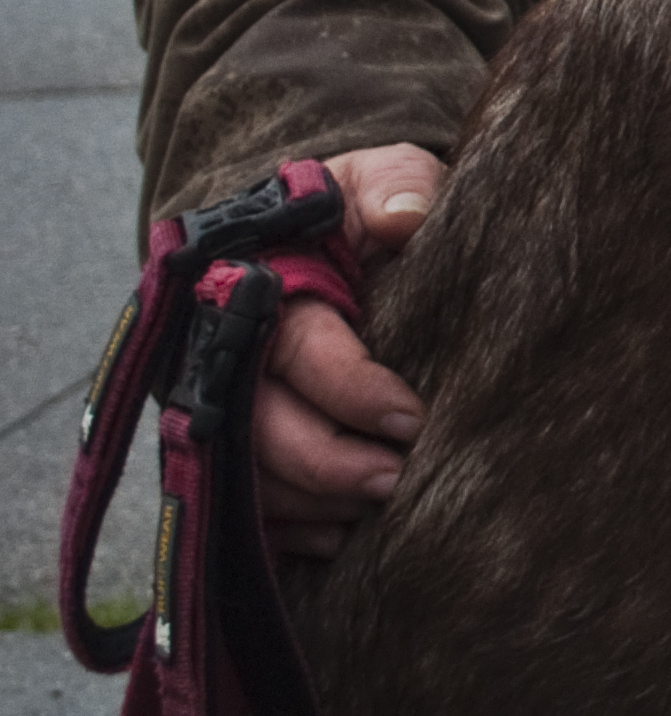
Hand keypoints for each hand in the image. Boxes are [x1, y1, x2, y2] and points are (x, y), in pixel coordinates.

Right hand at [255, 142, 443, 557]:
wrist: (311, 228)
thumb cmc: (355, 204)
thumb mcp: (380, 175)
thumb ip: (397, 187)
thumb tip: (403, 219)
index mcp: (260, 290)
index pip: (303, 353)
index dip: (356, 391)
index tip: (414, 417)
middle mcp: (220, 354)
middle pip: (263, 429)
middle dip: (331, 465)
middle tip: (397, 482)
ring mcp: (210, 402)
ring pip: (247, 476)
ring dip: (313, 503)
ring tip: (379, 509)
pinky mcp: (217, 439)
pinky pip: (235, 503)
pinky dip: (282, 531)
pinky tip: (336, 539)